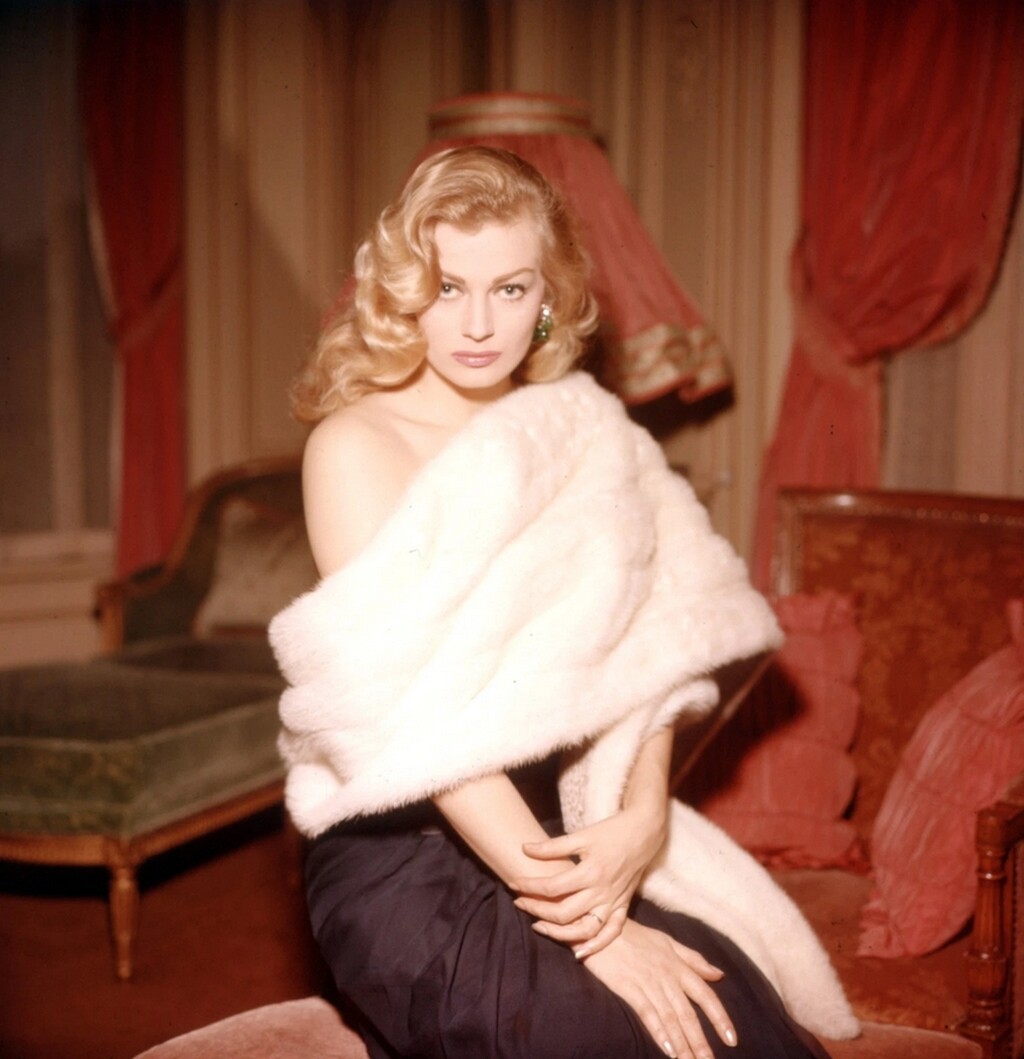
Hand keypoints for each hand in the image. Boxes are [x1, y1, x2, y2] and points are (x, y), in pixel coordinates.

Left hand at [511, 805, 666, 955]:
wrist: (644, 832)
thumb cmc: (612, 831)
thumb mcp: (582, 835)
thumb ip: (553, 846)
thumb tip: (525, 849)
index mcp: (590, 872)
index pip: (552, 887)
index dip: (528, 886)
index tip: (513, 883)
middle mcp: (602, 892)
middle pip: (563, 913)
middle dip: (537, 910)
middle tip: (519, 903)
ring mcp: (614, 902)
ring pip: (584, 930)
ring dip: (560, 934)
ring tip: (539, 926)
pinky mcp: (623, 907)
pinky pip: (610, 933)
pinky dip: (596, 946)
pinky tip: (578, 953)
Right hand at [582, 920, 736, 1058]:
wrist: (602, 927)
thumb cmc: (635, 935)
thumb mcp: (667, 942)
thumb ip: (693, 959)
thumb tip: (719, 974)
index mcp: (678, 966)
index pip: (705, 995)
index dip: (720, 1018)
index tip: (732, 1039)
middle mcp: (667, 977)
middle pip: (688, 1014)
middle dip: (700, 1041)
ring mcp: (648, 983)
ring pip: (671, 1018)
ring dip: (683, 1044)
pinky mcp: (629, 988)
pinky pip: (647, 1013)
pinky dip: (659, 1032)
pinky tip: (668, 1050)